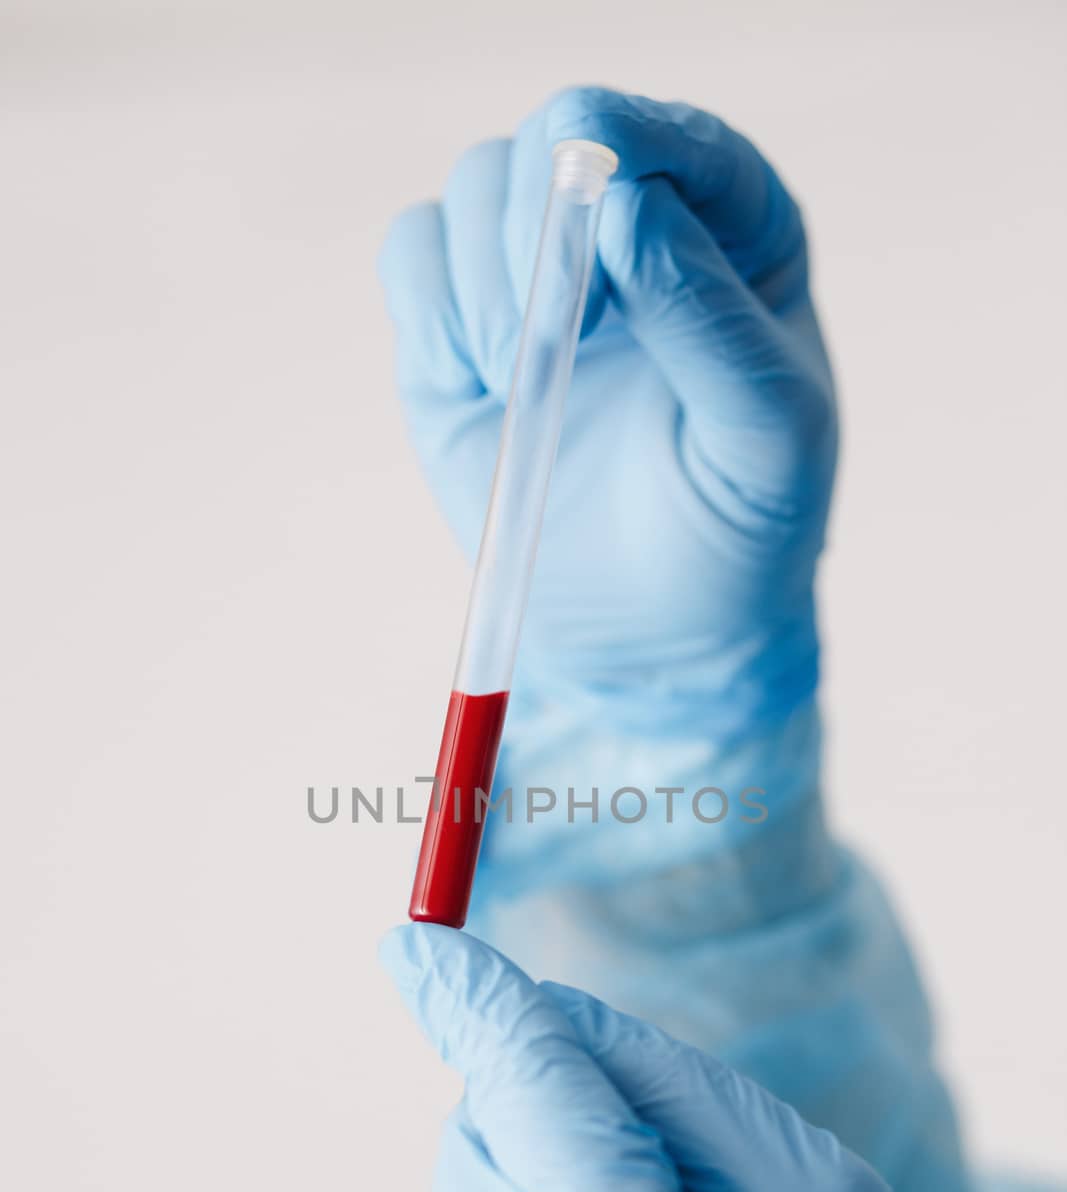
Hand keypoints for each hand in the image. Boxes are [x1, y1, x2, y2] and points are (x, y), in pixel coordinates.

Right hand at [378, 88, 836, 734]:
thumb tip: (628, 208)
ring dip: (486, 274)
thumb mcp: (763, 438)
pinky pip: (412, 253)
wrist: (655, 635)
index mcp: (734, 234)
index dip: (627, 141)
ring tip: (523, 375)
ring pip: (476, 186)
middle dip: (542, 224)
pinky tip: (480, 384)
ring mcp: (535, 277)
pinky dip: (429, 307)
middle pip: (554, 139)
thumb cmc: (734, 531)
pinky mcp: (455, 330)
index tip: (599, 201)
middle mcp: (629, 232)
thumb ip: (709, 319)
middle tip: (555, 331)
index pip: (672, 137)